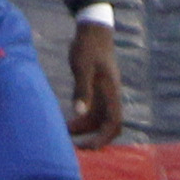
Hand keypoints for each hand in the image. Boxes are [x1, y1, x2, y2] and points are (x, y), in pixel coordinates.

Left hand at [67, 19, 123, 145]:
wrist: (92, 31)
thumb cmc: (88, 47)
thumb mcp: (82, 67)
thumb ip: (82, 90)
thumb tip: (79, 112)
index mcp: (111, 91)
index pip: (114, 121)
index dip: (104, 137)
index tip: (89, 147)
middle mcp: (110, 95)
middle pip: (108, 124)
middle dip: (95, 138)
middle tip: (77, 148)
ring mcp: (104, 92)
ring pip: (98, 119)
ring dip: (85, 129)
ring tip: (65, 134)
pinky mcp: (96, 89)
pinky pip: (92, 110)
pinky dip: (82, 119)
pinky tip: (68, 122)